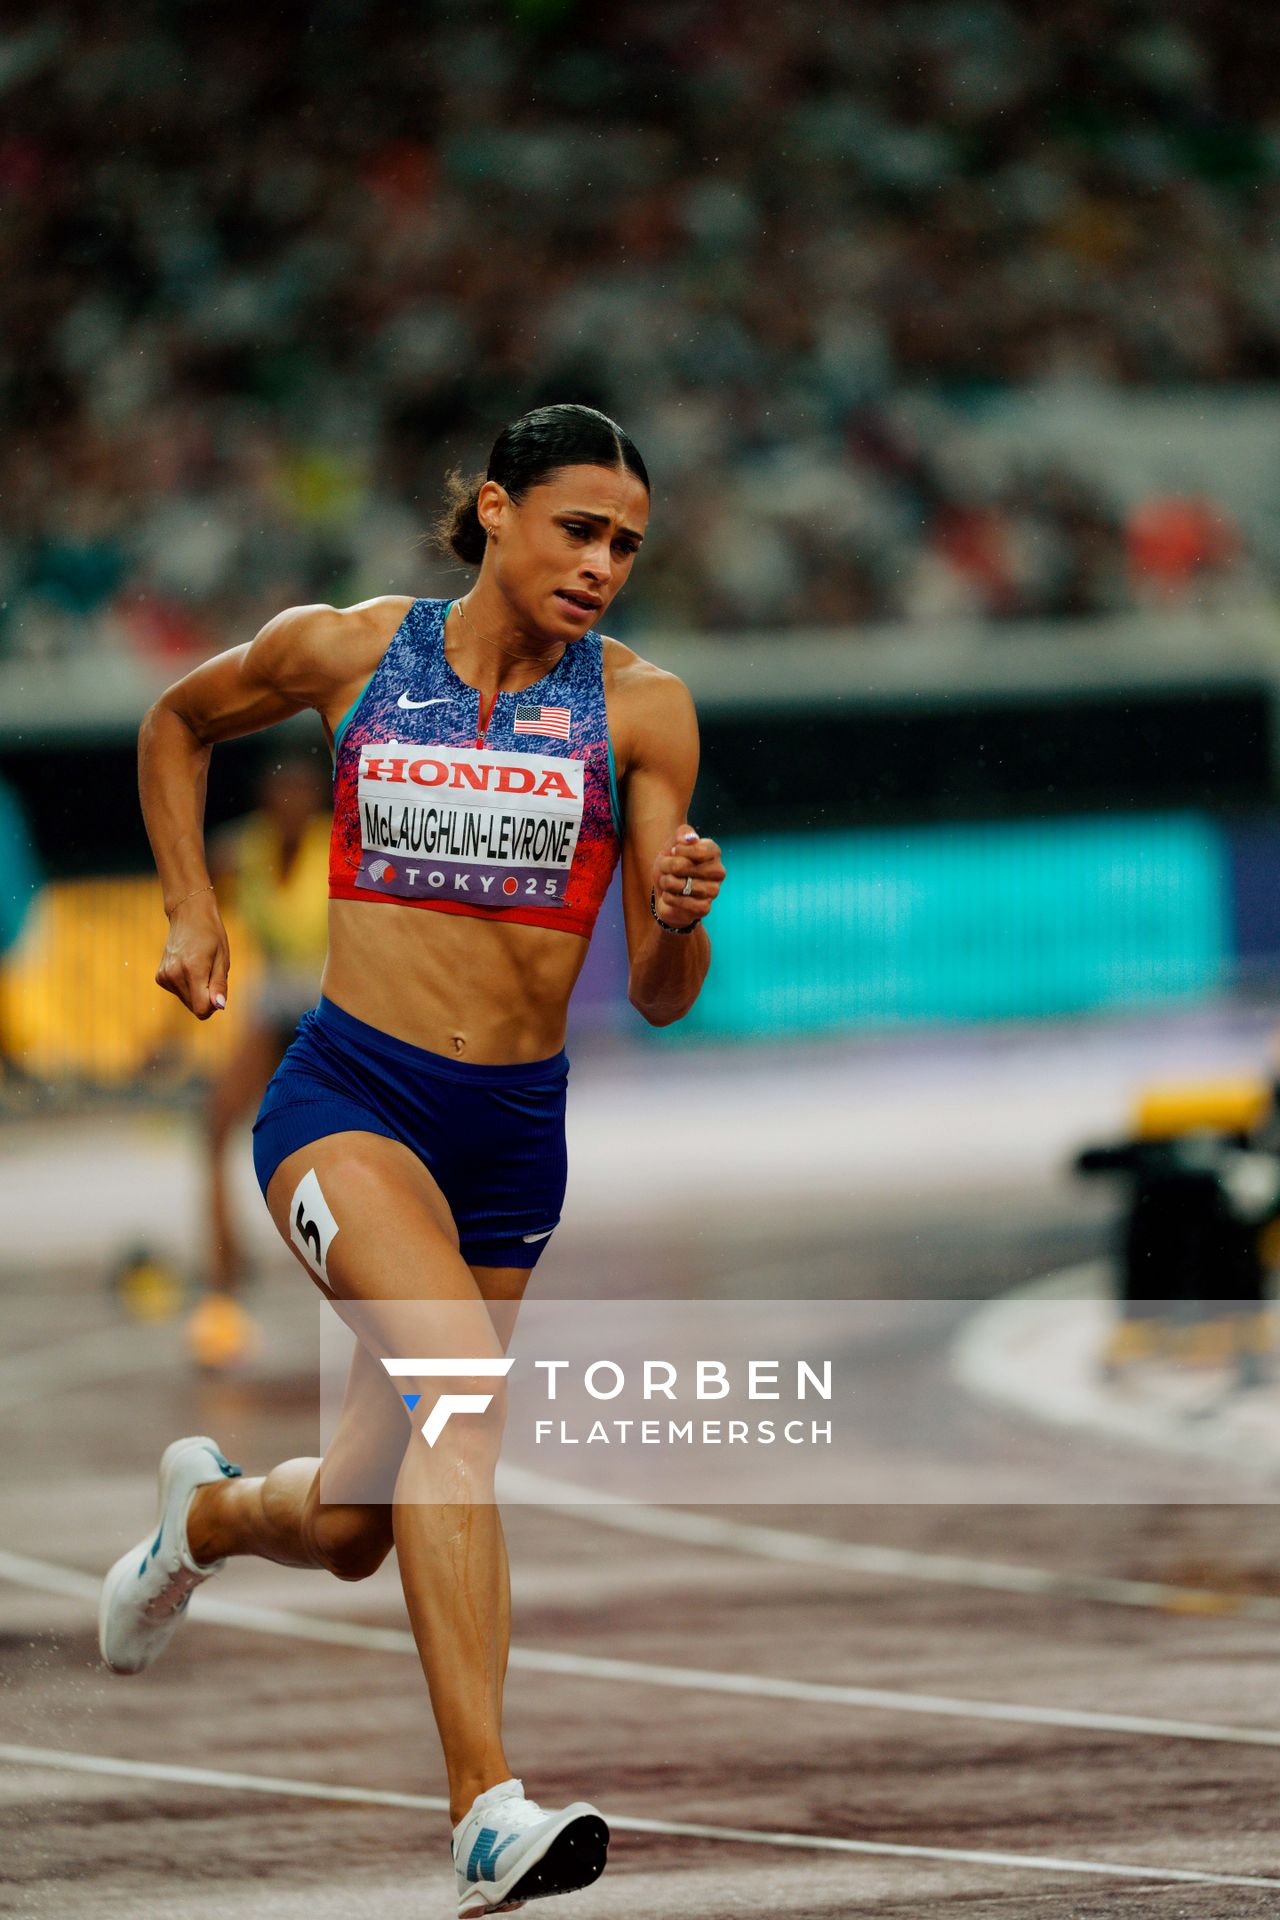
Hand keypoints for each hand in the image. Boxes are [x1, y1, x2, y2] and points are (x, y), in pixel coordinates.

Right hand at [156, 893, 229, 1019]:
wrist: (188, 915)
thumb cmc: (211, 935)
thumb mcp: (223, 959)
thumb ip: (220, 985)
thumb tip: (219, 1006)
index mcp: (192, 970)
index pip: (201, 1009)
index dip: (213, 1005)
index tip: (218, 989)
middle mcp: (174, 975)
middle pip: (194, 1006)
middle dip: (206, 997)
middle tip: (211, 974)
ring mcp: (164, 976)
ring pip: (186, 1001)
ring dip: (197, 991)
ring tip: (200, 967)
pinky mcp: (159, 977)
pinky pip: (178, 992)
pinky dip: (186, 985)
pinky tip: (188, 966)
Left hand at [652, 825, 724, 929]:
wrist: (666, 892)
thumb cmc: (672, 866)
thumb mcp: (673, 845)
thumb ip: (682, 834)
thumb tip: (689, 839)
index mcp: (713, 852)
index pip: (699, 850)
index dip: (679, 851)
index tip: (674, 852)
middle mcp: (718, 871)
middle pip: (682, 866)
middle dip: (667, 866)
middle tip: (666, 869)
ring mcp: (713, 891)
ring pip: (681, 885)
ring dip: (667, 883)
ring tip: (668, 883)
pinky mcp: (705, 908)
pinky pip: (683, 902)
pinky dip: (671, 898)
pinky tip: (670, 895)